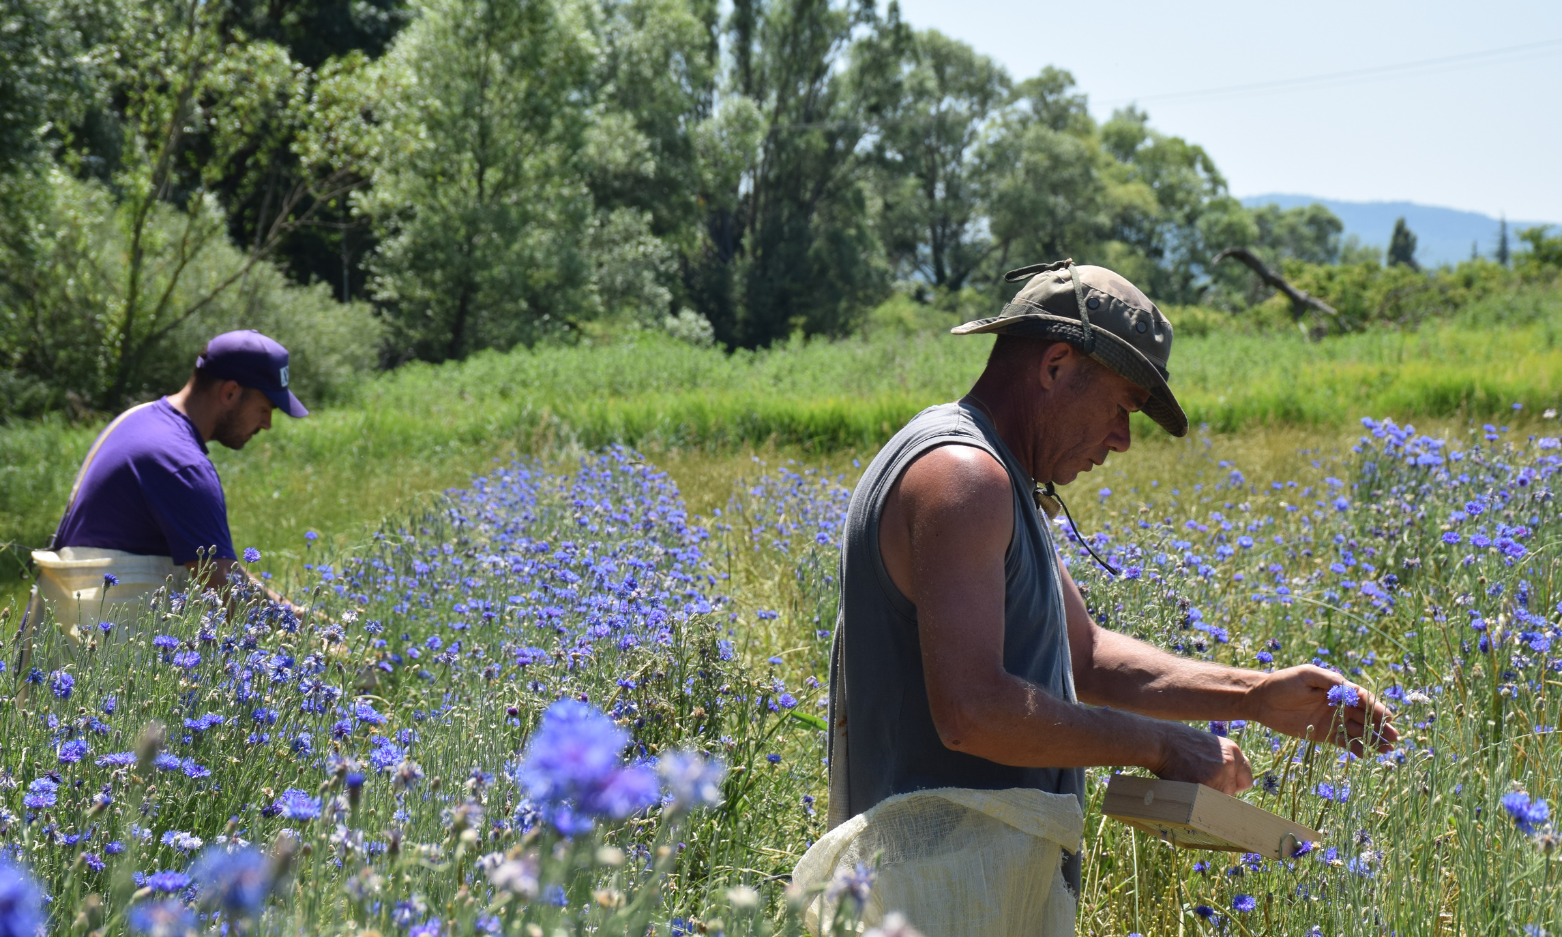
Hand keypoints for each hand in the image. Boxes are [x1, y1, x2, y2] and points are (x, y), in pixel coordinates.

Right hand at [1152, 721, 1252, 794]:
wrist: (1160, 741)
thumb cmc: (1179, 742)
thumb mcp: (1209, 744)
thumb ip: (1223, 760)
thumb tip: (1230, 781)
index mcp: (1233, 751)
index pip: (1247, 780)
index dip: (1234, 785)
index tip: (1223, 786)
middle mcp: (1230, 763)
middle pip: (1232, 792)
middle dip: (1218, 791)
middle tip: (1199, 781)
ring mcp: (1219, 775)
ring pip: (1219, 799)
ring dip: (1207, 796)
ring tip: (1190, 780)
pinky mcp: (1205, 785)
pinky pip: (1207, 802)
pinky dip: (1197, 799)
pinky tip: (1186, 785)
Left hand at [1249, 665, 1398, 754]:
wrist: (1262, 700)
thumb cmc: (1283, 682)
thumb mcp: (1307, 675)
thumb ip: (1329, 680)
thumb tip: (1351, 687)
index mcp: (1337, 688)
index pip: (1362, 698)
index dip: (1376, 707)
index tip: (1387, 717)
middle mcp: (1339, 705)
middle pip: (1365, 716)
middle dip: (1381, 726)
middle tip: (1395, 737)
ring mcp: (1333, 721)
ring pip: (1358, 731)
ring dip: (1373, 739)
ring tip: (1387, 749)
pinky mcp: (1324, 734)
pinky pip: (1344, 742)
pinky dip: (1356, 748)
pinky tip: (1366, 755)